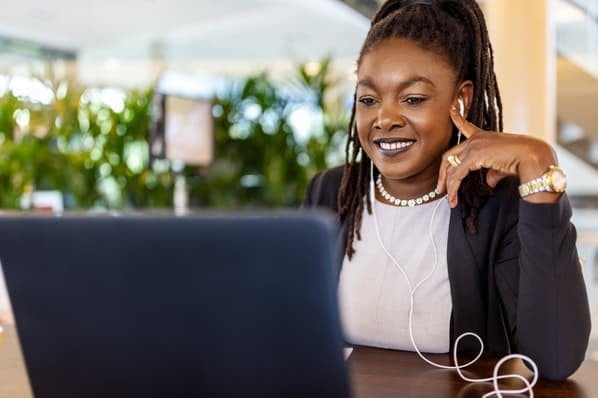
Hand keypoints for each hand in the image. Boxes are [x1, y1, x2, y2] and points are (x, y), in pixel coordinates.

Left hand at [437, 107, 558, 207]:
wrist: (532, 157)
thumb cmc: (523, 161)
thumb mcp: (502, 166)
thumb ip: (492, 172)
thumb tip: (488, 182)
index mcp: (484, 136)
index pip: (466, 126)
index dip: (457, 118)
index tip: (451, 109)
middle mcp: (476, 139)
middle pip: (449, 156)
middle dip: (443, 174)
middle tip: (441, 189)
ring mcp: (473, 145)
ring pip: (451, 167)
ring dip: (449, 186)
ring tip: (450, 200)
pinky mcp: (473, 156)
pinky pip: (457, 174)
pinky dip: (454, 188)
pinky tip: (454, 198)